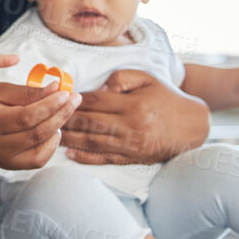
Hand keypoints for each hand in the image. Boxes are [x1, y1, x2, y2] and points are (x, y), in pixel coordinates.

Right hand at [0, 82, 79, 170]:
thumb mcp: (0, 90)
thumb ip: (28, 92)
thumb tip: (57, 89)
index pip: (26, 116)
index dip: (49, 105)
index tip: (65, 93)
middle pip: (36, 132)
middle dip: (60, 114)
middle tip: (74, 98)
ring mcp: (2, 158)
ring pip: (40, 147)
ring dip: (57, 127)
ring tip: (63, 111)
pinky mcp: (10, 165)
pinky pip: (38, 160)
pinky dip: (50, 145)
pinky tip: (53, 130)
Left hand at [62, 70, 208, 164]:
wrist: (193, 124)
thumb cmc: (165, 98)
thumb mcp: (146, 79)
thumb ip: (119, 79)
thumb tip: (97, 89)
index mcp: (134, 105)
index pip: (95, 102)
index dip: (74, 99)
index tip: (59, 97)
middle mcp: (132, 127)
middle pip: (89, 123)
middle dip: (65, 119)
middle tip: (45, 116)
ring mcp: (132, 145)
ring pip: (93, 142)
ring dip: (69, 138)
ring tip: (49, 133)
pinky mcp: (133, 159)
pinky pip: (105, 159)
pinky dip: (86, 157)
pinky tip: (69, 153)